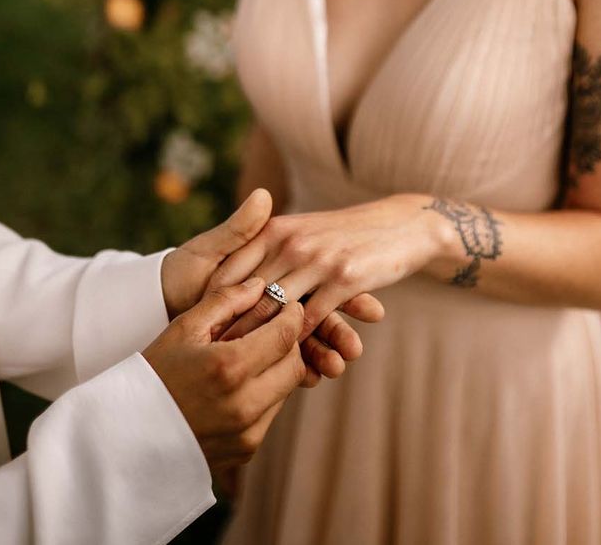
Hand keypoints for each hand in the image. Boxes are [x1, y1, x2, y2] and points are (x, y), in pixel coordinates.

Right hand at [142, 277, 305, 471]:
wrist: (123, 435)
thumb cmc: (152, 374)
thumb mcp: (183, 329)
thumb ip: (225, 300)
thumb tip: (259, 284)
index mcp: (229, 368)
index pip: (285, 336)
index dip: (293, 317)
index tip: (290, 306)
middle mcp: (244, 404)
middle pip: (295, 365)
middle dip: (290, 343)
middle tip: (274, 330)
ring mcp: (247, 432)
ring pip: (287, 390)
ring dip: (279, 369)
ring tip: (253, 356)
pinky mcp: (245, 450)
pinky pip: (271, 413)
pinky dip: (266, 394)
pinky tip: (240, 384)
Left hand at [162, 189, 383, 382]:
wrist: (402, 225)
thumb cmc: (348, 233)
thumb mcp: (302, 229)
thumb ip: (264, 246)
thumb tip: (228, 274)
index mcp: (274, 229)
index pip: (233, 270)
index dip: (213, 305)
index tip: (198, 338)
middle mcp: (291, 242)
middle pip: (250, 295)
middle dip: (231, 332)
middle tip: (211, 367)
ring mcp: (317, 260)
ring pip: (279, 311)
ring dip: (264, 344)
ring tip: (247, 374)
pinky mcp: (344, 278)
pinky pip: (314, 318)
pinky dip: (302, 345)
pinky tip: (295, 366)